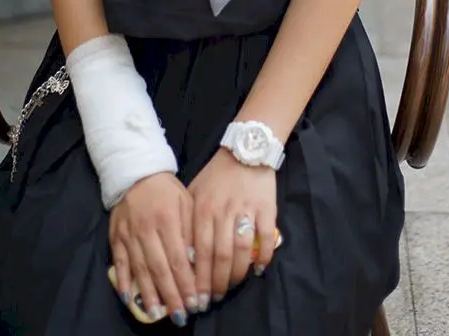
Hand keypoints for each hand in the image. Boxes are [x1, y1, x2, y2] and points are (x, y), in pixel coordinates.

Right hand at [109, 172, 196, 326]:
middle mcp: (146, 229)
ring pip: (139, 269)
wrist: (137, 172)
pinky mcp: (115, 237)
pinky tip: (128, 298)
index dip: (186, 282)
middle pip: (159, 268)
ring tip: (156, 313)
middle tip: (180, 315)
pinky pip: (119, 262)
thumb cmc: (167, 190)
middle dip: (171, 294)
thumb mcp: (186, 202)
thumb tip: (195, 259)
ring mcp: (129, 234)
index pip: (178, 258)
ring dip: (148, 294)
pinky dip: (122, 281)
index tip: (195, 301)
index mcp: (167, 220)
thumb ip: (190, 229)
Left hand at [189, 149, 277, 304]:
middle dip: (216, 282)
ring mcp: (246, 209)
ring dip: (237, 273)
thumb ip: (187, 219)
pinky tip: (258, 269)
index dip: (198, 278)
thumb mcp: (194, 192)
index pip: (199, 251)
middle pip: (219, 255)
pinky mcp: (266, 207)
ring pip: (241, 250)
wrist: (245, 150)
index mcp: (202, 208)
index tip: (197, 297)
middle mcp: (223, 211)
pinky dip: (263, 256)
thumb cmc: (216, 175)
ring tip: (233, 286)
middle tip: (215, 298)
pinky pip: (266, 237)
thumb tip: (182, 254)